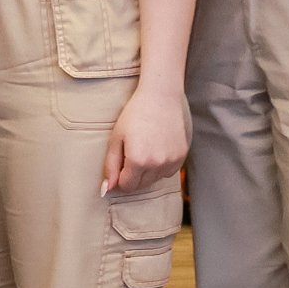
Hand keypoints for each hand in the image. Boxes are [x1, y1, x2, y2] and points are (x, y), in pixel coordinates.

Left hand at [100, 80, 189, 194]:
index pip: (127, 186)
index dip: (120, 179)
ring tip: (143, 149)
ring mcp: (172, 161)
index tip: (118, 166)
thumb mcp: (116, 139)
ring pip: (155, 179)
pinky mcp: (182, 156)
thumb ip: (110, 166)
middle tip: (129, 155)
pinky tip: (156, 149)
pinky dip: (161, 166)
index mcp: (138, 161)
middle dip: (132, 176)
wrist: (160, 98)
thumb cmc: (134, 116)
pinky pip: (168, 172)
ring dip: (147, 172)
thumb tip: (106, 189)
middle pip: (141, 185)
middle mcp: (157, 164)